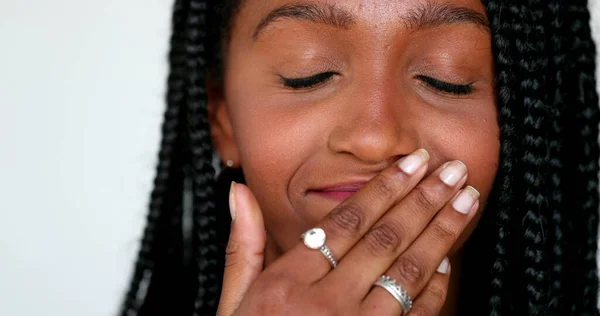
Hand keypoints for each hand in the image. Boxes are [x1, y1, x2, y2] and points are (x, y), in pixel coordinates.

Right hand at [217, 149, 479, 314]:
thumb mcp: (232, 305)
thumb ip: (243, 248)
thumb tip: (239, 192)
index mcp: (286, 284)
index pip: (345, 222)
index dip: (384, 187)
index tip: (412, 163)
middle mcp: (323, 304)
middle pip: (383, 239)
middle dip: (423, 199)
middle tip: (452, 169)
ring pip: (407, 271)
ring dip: (441, 232)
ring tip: (466, 200)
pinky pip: (416, 314)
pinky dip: (436, 285)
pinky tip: (449, 259)